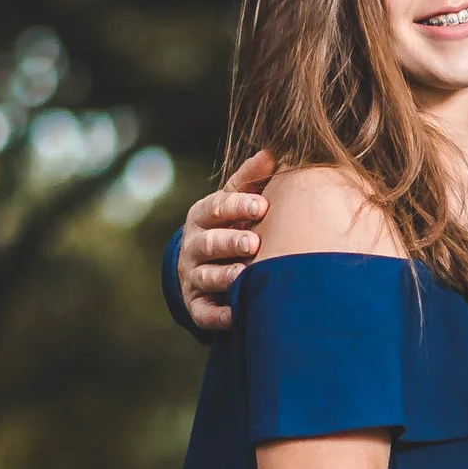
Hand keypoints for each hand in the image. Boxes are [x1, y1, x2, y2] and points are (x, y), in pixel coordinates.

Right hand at [179, 149, 275, 331]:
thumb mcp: (235, 200)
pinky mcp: (197, 306)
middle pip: (209, 243)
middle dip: (230, 242)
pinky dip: (218, 316)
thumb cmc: (229, 225)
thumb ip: (252, 179)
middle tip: (254, 242)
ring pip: (206, 277)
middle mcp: (194, 246)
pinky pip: (205, 313)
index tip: (262, 205)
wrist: (203, 266)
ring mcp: (193, 277)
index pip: (215, 207)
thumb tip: (274, 153)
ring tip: (244, 275)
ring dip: (225, 276)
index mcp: (203, 216)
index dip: (237, 206)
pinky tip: (236, 315)